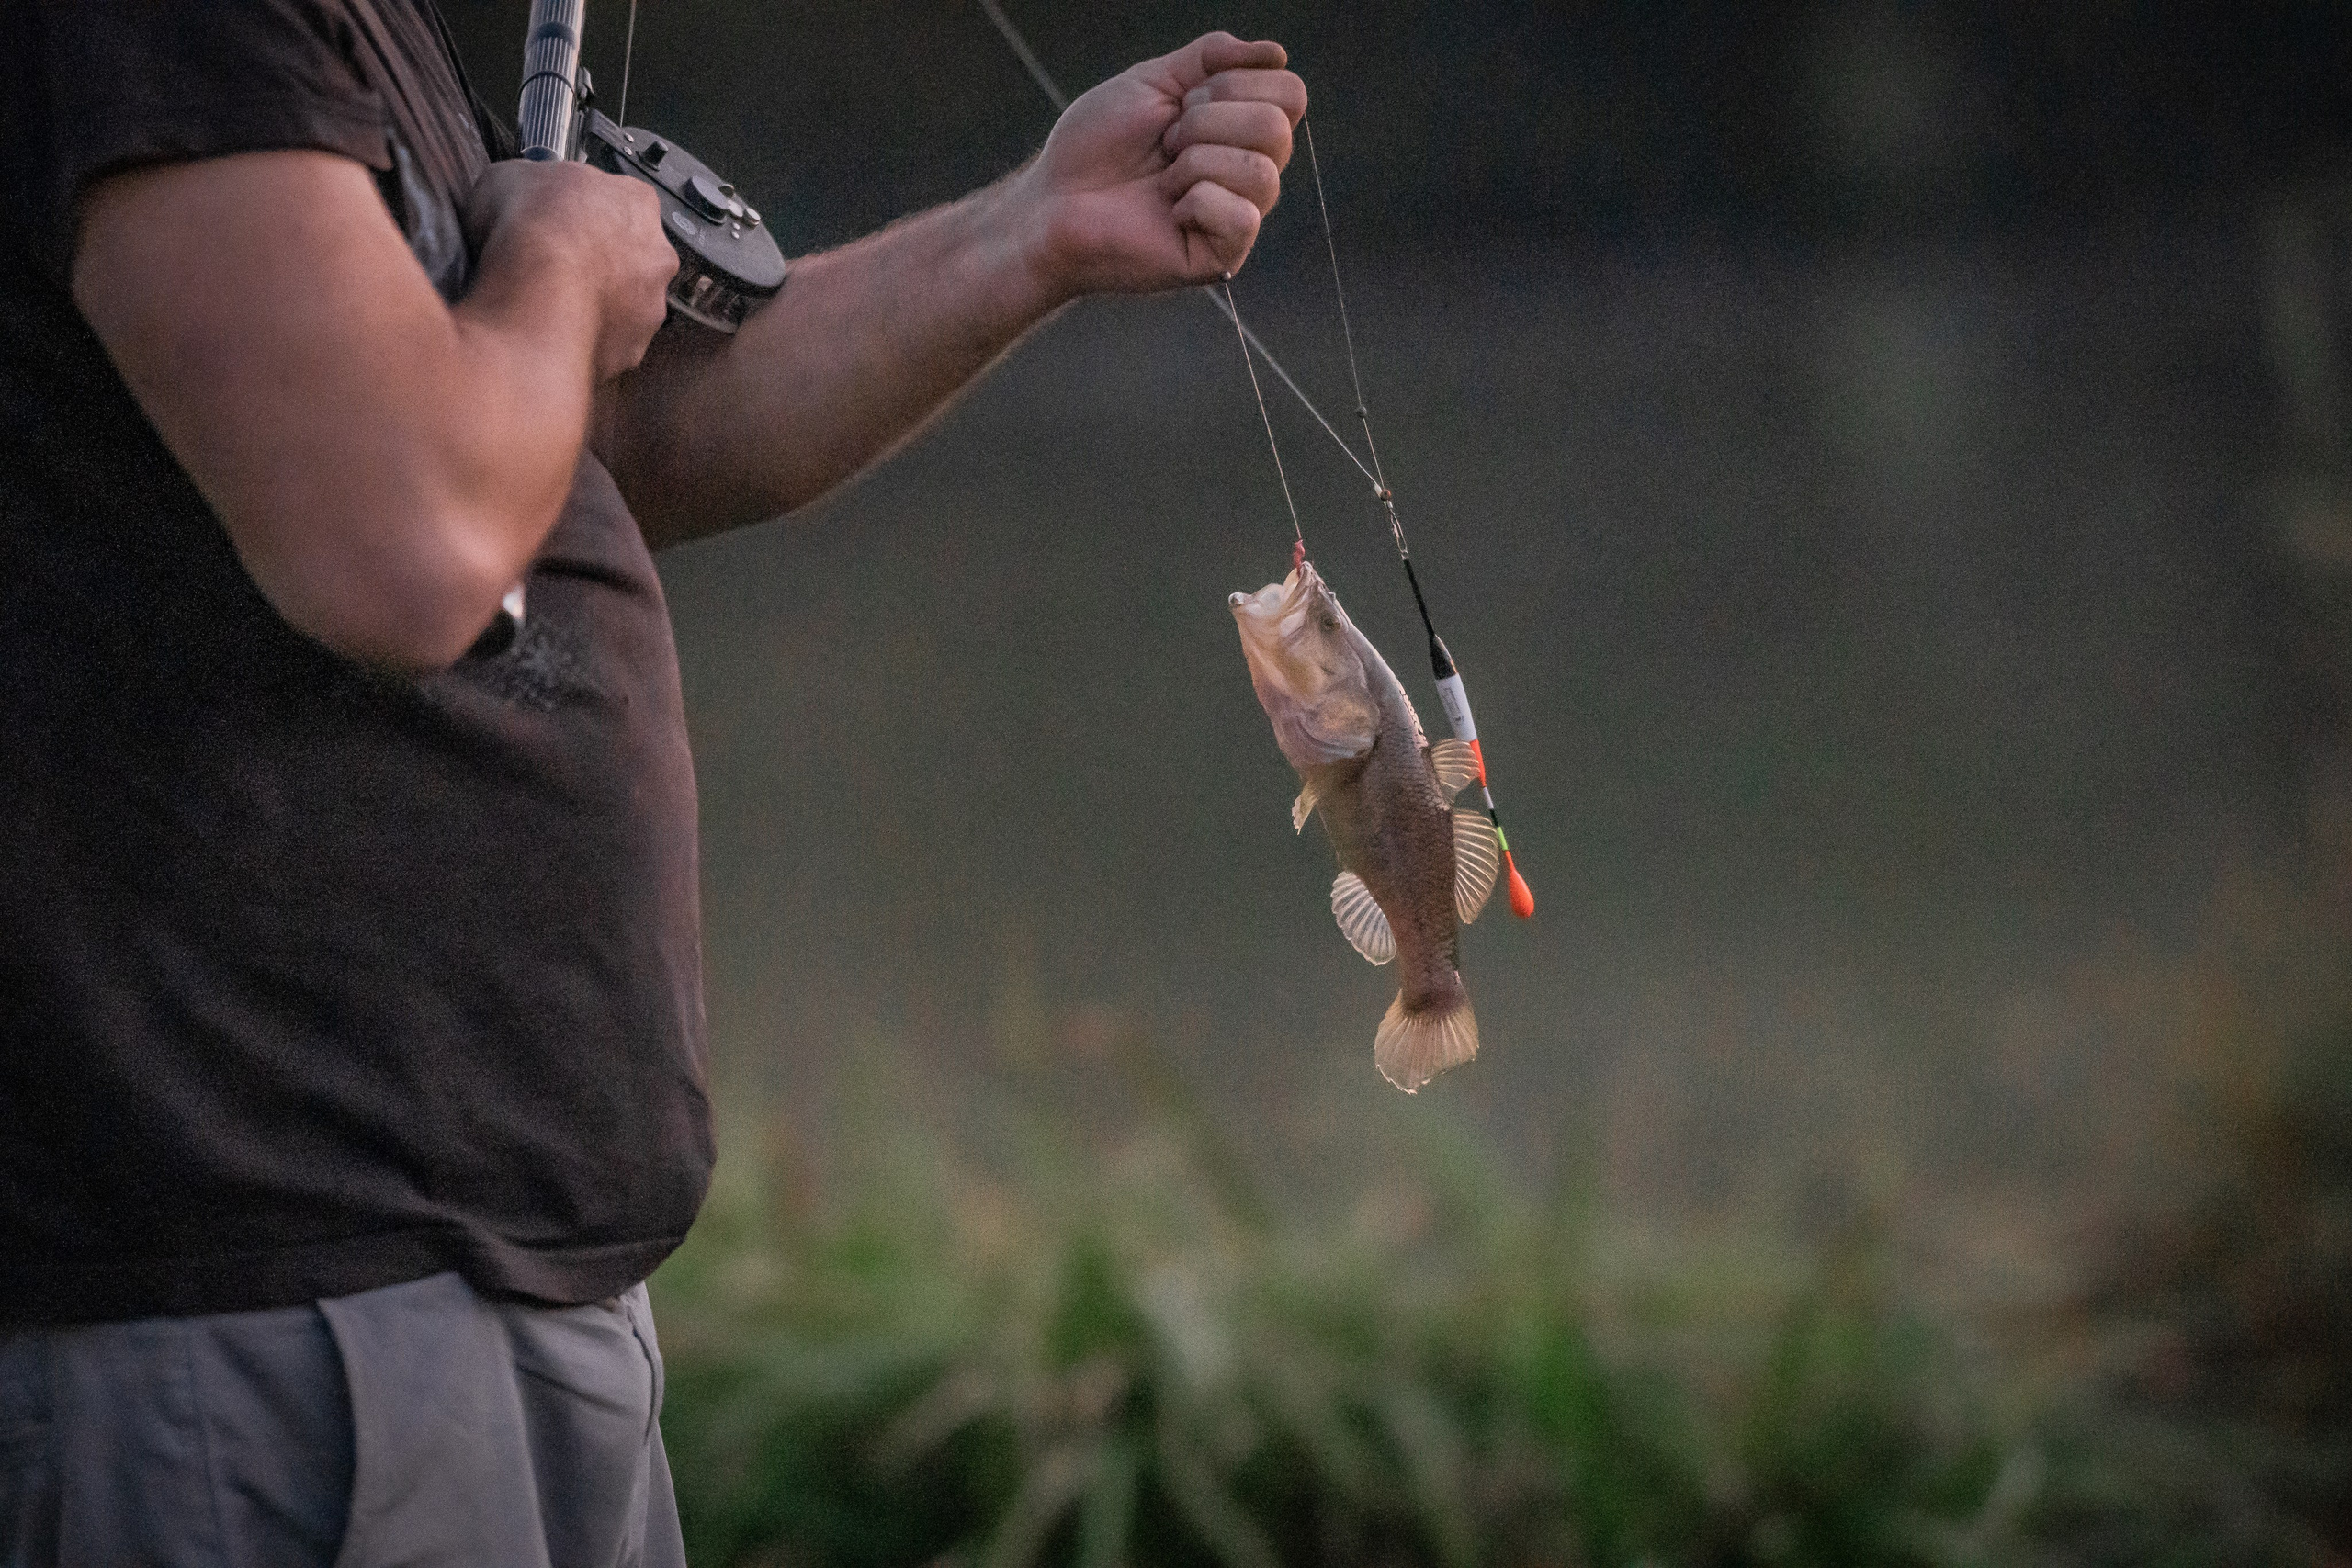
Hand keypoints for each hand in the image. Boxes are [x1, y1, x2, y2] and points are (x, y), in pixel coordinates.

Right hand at [464, 160, 676, 379]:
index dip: (581, 210)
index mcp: (635, 200)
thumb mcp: (504, 177)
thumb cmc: (530, 232)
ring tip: (549, 303)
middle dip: (595, 260)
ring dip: (594, 302)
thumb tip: (515, 192)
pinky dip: (585, 340)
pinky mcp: (634, 349)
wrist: (538, 299)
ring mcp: (650, 305)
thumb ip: (524, 183)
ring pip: (624, 303)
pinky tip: (553, 334)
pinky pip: (609, 343)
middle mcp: (656, 253)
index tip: (555, 219)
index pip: (617, 199)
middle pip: (629, 254)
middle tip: (554, 265)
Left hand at [1017, 32, 1306, 297]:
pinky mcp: (1222, 257)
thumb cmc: (1096, 145)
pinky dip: (1196, 202)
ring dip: (1195, 161)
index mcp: (1242, 130)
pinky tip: (1169, 212)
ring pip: (1261, 169)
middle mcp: (1250, 173)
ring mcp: (1239, 217)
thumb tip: (1277, 52)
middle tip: (1165, 143)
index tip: (1182, 101)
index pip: (1290, 93)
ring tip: (1163, 178)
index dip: (1235, 82)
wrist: (1053, 200)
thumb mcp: (1155, 81)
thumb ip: (1213, 57)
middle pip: (1277, 126)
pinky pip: (1242, 216)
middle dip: (1206, 120)